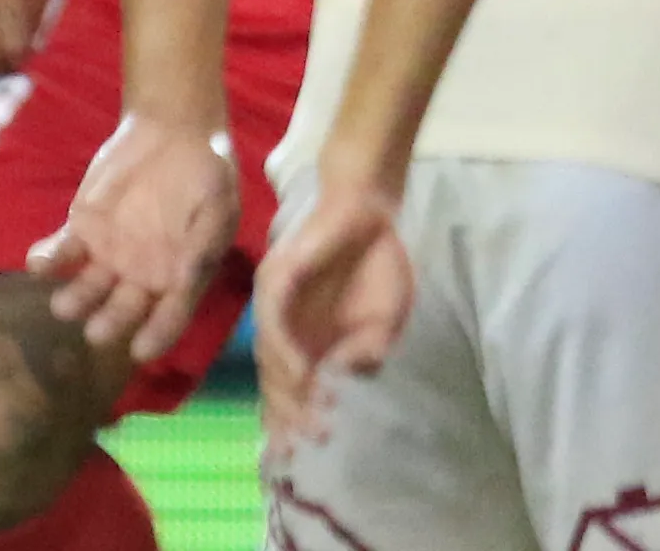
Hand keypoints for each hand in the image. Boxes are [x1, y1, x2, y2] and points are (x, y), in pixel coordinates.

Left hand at [32, 113, 239, 362]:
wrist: (174, 128)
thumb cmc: (208, 168)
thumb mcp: (218, 201)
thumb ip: (204, 242)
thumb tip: (187, 280)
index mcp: (181, 271)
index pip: (171, 311)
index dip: (158, 333)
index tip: (141, 350)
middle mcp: (143, 272)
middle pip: (123, 308)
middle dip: (109, 323)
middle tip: (96, 332)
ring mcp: (110, 254)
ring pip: (86, 289)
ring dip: (73, 300)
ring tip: (64, 306)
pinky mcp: (83, 231)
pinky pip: (61, 253)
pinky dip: (47, 261)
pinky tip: (39, 262)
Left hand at [255, 173, 415, 440]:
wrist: (371, 208)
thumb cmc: (378, 262)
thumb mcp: (388, 316)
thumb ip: (373, 347)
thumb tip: (352, 375)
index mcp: (307, 342)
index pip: (291, 389)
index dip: (295, 419)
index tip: (304, 451)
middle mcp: (282, 329)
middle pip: (275, 381)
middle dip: (289, 415)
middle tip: (304, 444)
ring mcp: (275, 306)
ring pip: (271, 358)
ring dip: (287, 391)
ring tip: (306, 419)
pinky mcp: (276, 280)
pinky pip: (273, 322)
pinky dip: (285, 351)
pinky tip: (301, 373)